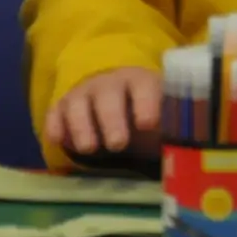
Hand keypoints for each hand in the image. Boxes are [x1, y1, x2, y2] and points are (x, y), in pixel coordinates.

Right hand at [43, 66, 160, 157]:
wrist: (116, 103)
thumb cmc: (143, 116)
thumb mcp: (160, 121)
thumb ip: (170, 132)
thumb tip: (182, 154)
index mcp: (140, 82)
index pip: (143, 86)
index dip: (145, 103)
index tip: (147, 123)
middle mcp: (109, 83)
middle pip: (108, 95)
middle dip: (112, 118)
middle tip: (118, 144)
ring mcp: (83, 93)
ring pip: (78, 102)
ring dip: (82, 124)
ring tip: (89, 148)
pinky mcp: (62, 107)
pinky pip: (55, 112)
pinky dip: (55, 124)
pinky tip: (57, 139)